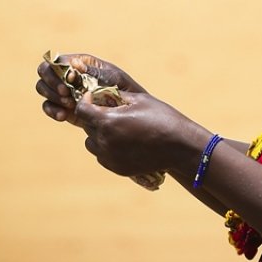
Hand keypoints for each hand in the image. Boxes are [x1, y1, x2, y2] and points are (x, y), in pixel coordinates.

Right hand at [35, 53, 148, 124]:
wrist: (129, 112)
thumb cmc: (124, 90)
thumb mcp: (112, 78)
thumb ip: (92, 71)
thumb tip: (73, 64)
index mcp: (80, 62)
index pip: (56, 60)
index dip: (57, 70)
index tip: (69, 81)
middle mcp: (68, 74)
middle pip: (44, 72)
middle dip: (52, 84)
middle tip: (66, 95)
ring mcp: (64, 90)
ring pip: (43, 88)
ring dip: (51, 97)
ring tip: (69, 105)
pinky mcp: (64, 107)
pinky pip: (48, 106)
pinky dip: (52, 110)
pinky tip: (63, 116)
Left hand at [75, 90, 200, 176]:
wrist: (180, 147)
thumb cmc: (162, 118)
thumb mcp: (140, 100)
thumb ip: (117, 97)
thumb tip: (102, 94)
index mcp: (108, 121)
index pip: (82, 110)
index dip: (86, 101)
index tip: (95, 98)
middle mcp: (104, 141)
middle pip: (86, 127)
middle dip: (95, 117)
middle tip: (111, 112)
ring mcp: (110, 157)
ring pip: (92, 143)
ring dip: (98, 134)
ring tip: (116, 129)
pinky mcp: (117, 168)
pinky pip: (102, 156)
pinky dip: (107, 148)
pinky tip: (124, 142)